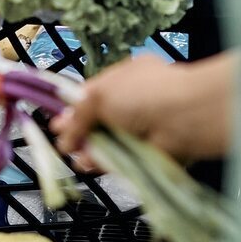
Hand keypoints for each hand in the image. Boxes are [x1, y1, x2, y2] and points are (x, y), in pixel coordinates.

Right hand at [50, 52, 237, 163]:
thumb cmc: (143, 95)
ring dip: (90, 150)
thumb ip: (78, 113)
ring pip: (108, 142)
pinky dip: (105, 163)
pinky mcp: (148, 152)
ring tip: (75, 157)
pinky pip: (121, 159)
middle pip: (99, 119)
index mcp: (126, 76)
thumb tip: (62, 130)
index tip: (57, 121)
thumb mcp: (101, 94)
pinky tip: (90, 165)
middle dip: (80, 132)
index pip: (94, 92)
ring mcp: (143, 128)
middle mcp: (135, 100)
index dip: (74, 108)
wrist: (183, 120)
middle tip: (63, 143)